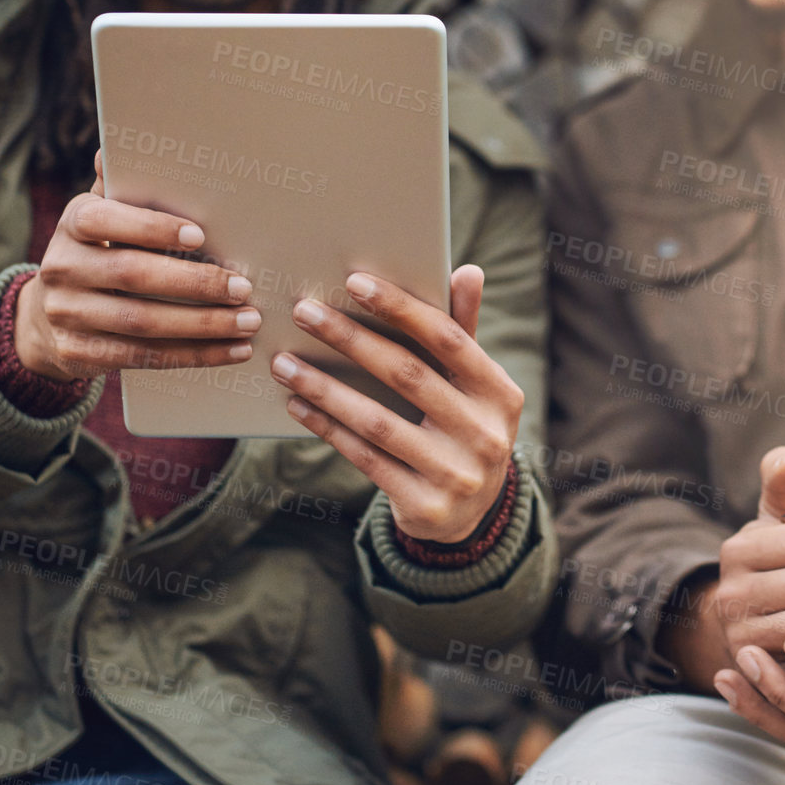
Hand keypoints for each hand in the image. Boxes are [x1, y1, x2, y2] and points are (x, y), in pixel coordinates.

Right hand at [15, 152, 258, 379]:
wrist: (44, 319)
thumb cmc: (96, 255)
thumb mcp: (101, 220)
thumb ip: (117, 192)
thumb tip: (113, 151)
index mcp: (72, 225)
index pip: (105, 220)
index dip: (151, 227)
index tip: (199, 236)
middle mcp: (61, 268)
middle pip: (132, 275)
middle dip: (194, 283)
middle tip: (244, 288)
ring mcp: (67, 314)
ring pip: (141, 323)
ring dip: (203, 326)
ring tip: (248, 322)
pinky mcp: (78, 354)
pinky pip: (142, 357)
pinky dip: (193, 355)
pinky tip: (231, 350)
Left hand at [269, 265, 522, 542]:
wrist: (473, 513)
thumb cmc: (464, 427)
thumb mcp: (474, 386)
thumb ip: (464, 331)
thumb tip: (468, 271)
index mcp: (500, 393)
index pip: (448, 339)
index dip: (401, 308)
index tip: (354, 281)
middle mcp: (485, 434)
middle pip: (407, 375)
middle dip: (350, 339)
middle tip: (304, 311)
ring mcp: (457, 474)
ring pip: (377, 421)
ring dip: (324, 388)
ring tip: (284, 362)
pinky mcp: (425, 505)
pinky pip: (366, 458)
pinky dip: (328, 429)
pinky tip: (298, 405)